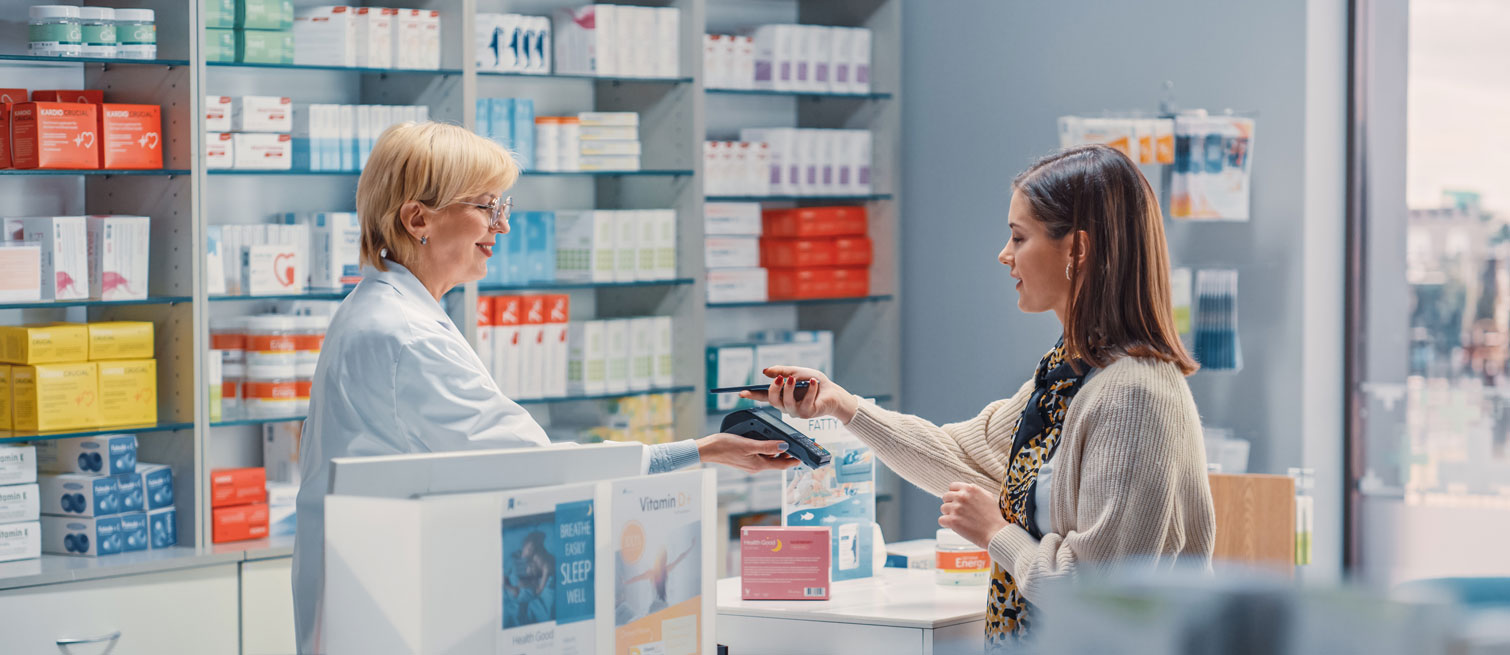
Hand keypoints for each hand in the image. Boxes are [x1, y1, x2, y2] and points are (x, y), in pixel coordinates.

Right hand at [696, 433, 800, 472]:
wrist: (707, 449)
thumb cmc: (724, 446)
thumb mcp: (748, 444)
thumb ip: (767, 446)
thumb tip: (784, 447)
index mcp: (758, 465)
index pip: (782, 465)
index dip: (795, 460)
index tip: (805, 456)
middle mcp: (756, 466)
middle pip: (777, 462)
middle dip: (788, 454)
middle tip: (797, 445)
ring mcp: (750, 463)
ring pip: (769, 458)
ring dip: (777, 451)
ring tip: (784, 440)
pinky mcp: (744, 459)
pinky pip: (760, 455)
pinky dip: (766, 449)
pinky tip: (766, 440)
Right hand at [739, 366, 861, 423]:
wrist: (833, 391)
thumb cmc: (814, 382)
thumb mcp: (796, 371)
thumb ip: (781, 371)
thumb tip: (765, 371)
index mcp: (781, 396)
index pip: (763, 396)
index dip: (752, 395)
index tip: (741, 392)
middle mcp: (786, 406)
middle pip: (773, 400)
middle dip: (774, 388)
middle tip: (780, 378)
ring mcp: (796, 412)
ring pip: (787, 403)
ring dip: (790, 389)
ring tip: (795, 378)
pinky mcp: (807, 414)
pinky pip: (805, 403)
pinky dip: (809, 390)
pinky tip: (813, 382)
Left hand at [939, 482, 1008, 548]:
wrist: (996, 533)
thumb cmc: (994, 516)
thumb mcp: (988, 497)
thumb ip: (975, 491)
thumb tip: (965, 490)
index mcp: (970, 489)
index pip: (952, 486)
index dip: (954, 494)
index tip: (957, 501)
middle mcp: (962, 496)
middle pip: (945, 497)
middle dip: (950, 504)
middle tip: (958, 512)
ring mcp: (956, 508)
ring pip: (943, 508)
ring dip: (949, 514)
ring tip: (959, 520)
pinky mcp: (952, 520)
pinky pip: (941, 520)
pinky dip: (946, 524)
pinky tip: (955, 526)